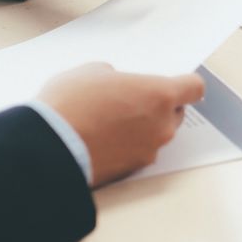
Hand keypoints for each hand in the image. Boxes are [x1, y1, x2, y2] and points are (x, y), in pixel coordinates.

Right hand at [38, 63, 204, 186]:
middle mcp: (162, 125)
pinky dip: (127, 146)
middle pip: (175, 113)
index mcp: (159, 95)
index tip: (178, 83)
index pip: (193, 87)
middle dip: (158, 106)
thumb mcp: (92, 72)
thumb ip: (116, 76)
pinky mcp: (132, 170)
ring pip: (156, 134)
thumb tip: (115, 84)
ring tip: (109, 121)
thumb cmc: (71, 104)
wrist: (48, 147)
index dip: (185, 84)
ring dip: (142, 127)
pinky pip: (138, 152)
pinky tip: (103, 139)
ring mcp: (149, 150)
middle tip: (130, 101)